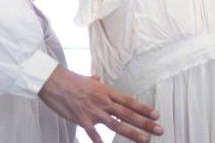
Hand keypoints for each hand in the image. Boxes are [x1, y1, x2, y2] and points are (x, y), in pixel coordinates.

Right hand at [39, 66, 163, 141]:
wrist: (54, 81)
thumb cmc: (70, 80)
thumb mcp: (87, 79)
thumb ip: (95, 80)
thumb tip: (98, 77)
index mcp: (106, 91)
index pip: (129, 101)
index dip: (144, 108)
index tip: (156, 114)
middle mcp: (104, 101)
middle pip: (128, 113)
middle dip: (145, 122)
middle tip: (159, 129)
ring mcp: (94, 111)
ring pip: (117, 124)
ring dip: (133, 133)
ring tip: (146, 139)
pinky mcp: (82, 120)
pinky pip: (94, 134)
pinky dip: (101, 142)